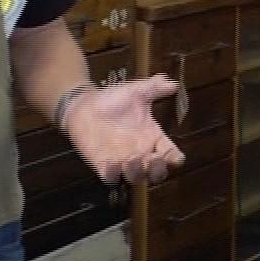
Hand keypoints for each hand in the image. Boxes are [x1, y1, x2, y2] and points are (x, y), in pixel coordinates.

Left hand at [61, 74, 186, 184]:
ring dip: (137, 172)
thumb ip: (154, 87)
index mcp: (152, 137)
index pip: (170, 153)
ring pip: (135, 177)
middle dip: (158, 170)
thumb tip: (172, 82)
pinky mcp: (103, 165)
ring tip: (133, 159)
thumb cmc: (113, 99)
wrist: (85, 105)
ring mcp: (122, 161)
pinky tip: (113, 164)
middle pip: (156, 172)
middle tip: (154, 160)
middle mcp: (141, 153)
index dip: (174, 158)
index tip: (175, 157)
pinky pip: (110, 178)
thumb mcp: (136, 91)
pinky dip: (113, 175)